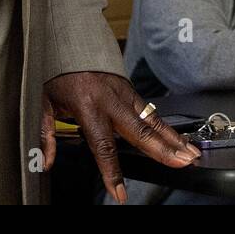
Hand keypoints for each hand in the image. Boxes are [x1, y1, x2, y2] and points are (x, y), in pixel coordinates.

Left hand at [41, 71, 200, 203]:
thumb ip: (45, 135)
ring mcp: (124, 94)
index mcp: (87, 106)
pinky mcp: (131, 91)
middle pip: (140, 132)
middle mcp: (111, 101)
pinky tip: (180, 140)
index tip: (120, 193)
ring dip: (173, 139)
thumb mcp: (44, 103)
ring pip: (152, 121)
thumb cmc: (58, 73)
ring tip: (190, 154)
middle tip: (181, 163)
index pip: (102, 146)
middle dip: (162, 150)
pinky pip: (151, 112)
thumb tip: (46, 162)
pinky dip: (167, 128)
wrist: (71, 40)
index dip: (112, 172)